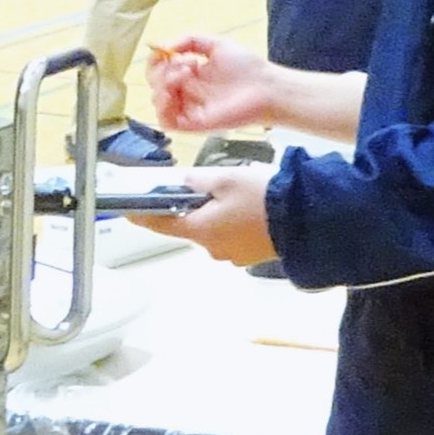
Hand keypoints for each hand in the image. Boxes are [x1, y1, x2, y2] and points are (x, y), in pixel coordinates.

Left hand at [133, 160, 277, 268]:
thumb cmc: (263, 199)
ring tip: (238, 194)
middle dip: (195, 206)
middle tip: (208, 185)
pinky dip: (234, 223)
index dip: (143, 216)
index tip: (128, 211)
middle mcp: (212, 247)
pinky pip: (232, 236)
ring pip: (213, 229)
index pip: (161, 224)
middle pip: (190, 224)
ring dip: (217, 213)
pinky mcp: (249, 255)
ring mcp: (231, 254)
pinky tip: (250, 208)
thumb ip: (198, 179)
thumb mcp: (225, 179)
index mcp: (200, 229)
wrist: (305, 221)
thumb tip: (184, 182)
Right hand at [150, 33, 289, 135]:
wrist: (266, 88)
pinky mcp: (194, 124)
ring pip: (158, 103)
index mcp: (190, 74)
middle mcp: (187, 92)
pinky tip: (174, 93)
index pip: (160, 69)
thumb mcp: (216, 44)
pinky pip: (166, 122)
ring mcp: (189, 108)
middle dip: (162, 70)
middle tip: (187, 64)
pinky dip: (163, 107)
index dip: (157, 60)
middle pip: (155, 84)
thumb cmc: (248, 67)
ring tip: (183, 75)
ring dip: (162, 85)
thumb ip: (189, 40)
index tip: (167, 52)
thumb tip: (162, 46)